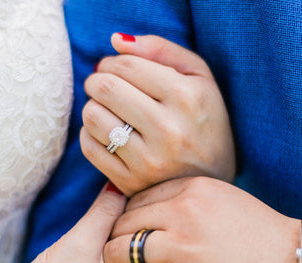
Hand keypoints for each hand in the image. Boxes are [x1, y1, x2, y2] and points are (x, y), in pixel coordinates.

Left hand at [81, 34, 234, 196]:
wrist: (211, 179)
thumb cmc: (204, 122)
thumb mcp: (199, 78)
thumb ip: (162, 50)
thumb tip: (116, 41)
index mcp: (186, 98)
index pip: (127, 66)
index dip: (111, 62)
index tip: (110, 68)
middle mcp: (168, 131)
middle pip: (106, 89)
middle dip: (96, 81)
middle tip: (101, 86)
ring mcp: (148, 161)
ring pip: (93, 118)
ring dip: (92, 107)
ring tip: (105, 110)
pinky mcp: (131, 182)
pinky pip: (90, 149)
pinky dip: (89, 134)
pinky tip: (104, 133)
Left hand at [104, 177, 301, 262]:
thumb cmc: (259, 239)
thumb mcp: (222, 202)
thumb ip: (184, 202)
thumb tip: (147, 212)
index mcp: (193, 189)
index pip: (136, 200)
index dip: (127, 219)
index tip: (128, 233)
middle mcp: (183, 214)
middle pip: (123, 223)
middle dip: (116, 239)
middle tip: (119, 254)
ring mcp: (182, 249)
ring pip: (119, 250)